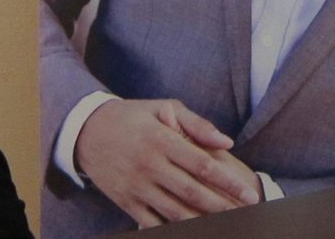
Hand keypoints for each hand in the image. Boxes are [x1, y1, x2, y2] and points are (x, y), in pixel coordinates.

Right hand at [75, 98, 260, 226]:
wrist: (86, 131)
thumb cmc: (133, 116)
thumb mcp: (165, 107)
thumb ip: (197, 125)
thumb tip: (227, 142)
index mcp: (163, 141)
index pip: (203, 165)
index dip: (228, 181)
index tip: (248, 191)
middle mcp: (150, 166)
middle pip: (192, 191)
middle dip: (222, 204)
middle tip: (246, 213)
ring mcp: (136, 187)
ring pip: (173, 211)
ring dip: (201, 221)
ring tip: (226, 225)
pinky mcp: (125, 201)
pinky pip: (151, 222)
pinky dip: (172, 230)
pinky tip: (192, 231)